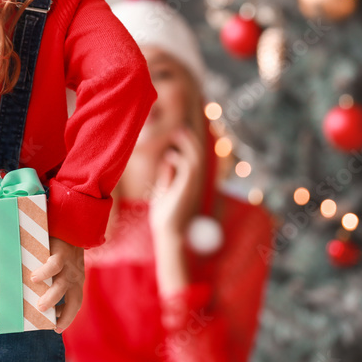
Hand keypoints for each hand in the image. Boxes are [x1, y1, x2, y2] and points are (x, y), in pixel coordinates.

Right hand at [30, 236, 84, 333]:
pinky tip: (34, 278)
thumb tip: (38, 298)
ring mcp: (69, 265)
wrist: (70, 224)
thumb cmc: (60, 248)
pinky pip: (54, 266)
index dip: (68, 317)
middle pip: (74, 300)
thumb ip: (55, 281)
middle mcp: (76, 275)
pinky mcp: (61, 253)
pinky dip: (45, 273)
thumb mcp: (62, 268)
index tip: (57, 327)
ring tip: (40, 307)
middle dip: (66, 315)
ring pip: (62, 286)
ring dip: (52, 298)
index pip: (76, 303)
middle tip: (52, 325)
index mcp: (77, 280)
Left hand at [148, 126, 205, 240]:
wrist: (168, 233)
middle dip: (190, 140)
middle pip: (198, 155)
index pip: (194, 158)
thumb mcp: (164, 190)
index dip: (189, 144)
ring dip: (188, 144)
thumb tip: (168, 161)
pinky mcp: (186, 189)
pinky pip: (189, 168)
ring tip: (178, 132)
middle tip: (181, 128)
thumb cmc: (165, 215)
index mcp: (189, 182)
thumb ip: (167, 176)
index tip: (178, 134)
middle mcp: (194, 182)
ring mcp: (191, 186)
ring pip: (196, 158)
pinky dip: (180, 158)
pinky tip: (170, 155)